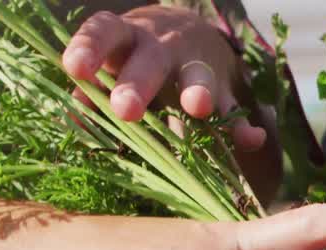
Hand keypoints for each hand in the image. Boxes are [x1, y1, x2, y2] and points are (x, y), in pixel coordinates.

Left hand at [61, 5, 264, 150]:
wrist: (189, 33)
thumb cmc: (136, 57)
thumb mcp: (113, 63)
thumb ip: (93, 91)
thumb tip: (73, 119)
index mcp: (127, 36)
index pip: (104, 33)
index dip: (89, 49)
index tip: (76, 69)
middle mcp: (162, 44)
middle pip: (151, 60)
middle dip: (139, 83)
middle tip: (126, 110)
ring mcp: (196, 65)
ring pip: (198, 75)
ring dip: (198, 90)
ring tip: (197, 107)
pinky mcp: (223, 90)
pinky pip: (233, 108)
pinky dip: (242, 126)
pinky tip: (252, 139)